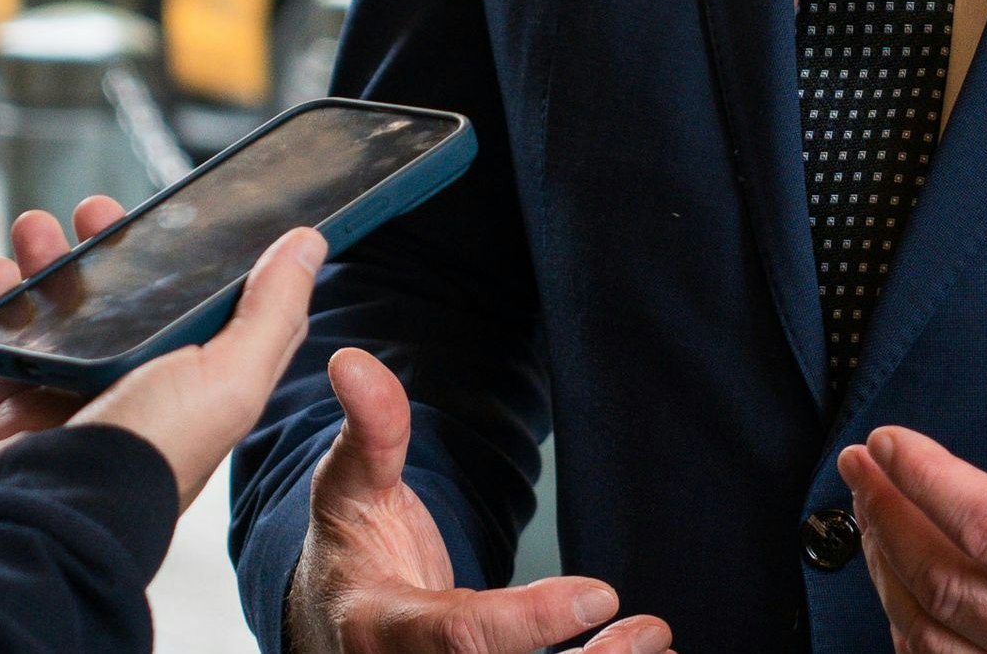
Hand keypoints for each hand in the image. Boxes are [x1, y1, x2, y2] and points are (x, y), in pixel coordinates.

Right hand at [0, 198, 330, 508]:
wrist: (64, 506)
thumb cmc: (155, 448)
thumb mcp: (234, 376)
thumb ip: (273, 309)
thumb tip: (309, 244)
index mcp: (196, 372)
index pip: (202, 299)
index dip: (192, 251)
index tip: (174, 207)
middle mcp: (139, 379)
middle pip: (123, 293)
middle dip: (105, 244)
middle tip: (91, 212)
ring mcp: (77, 390)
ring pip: (60, 306)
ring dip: (45, 259)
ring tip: (34, 230)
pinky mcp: (22, 401)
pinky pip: (5, 339)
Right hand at [285, 345, 669, 653]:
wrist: (330, 622)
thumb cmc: (349, 547)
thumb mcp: (348, 485)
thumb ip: (369, 431)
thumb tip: (353, 361)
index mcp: (381, 628)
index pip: (460, 635)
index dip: (531, 621)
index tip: (602, 593)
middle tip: (649, 629)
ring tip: (656, 641)